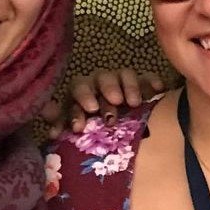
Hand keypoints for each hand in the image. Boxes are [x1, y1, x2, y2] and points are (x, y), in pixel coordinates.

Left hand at [42, 69, 165, 137]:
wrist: (124, 135)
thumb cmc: (94, 130)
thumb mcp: (77, 127)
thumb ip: (63, 124)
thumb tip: (51, 127)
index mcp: (82, 93)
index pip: (78, 89)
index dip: (81, 101)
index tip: (86, 118)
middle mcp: (101, 83)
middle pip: (101, 78)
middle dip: (107, 89)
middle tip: (114, 104)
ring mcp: (123, 82)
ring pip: (124, 74)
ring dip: (128, 86)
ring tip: (134, 103)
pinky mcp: (144, 83)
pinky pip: (148, 77)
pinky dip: (151, 82)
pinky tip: (158, 89)